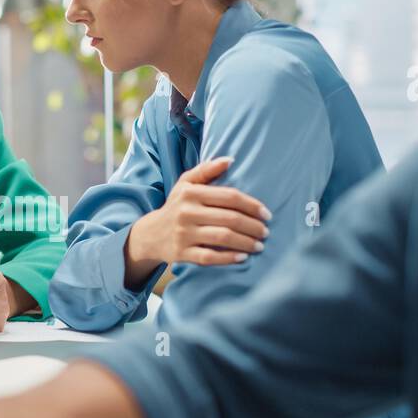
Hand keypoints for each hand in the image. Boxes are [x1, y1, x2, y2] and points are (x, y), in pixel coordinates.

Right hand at [125, 156, 270, 286]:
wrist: (150, 234)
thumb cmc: (176, 206)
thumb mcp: (185, 184)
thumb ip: (207, 169)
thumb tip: (231, 160)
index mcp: (191, 193)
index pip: (230, 196)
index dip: (252, 205)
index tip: (267, 214)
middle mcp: (186, 212)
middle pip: (230, 218)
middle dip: (253, 226)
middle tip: (265, 232)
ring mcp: (184, 234)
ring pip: (222, 238)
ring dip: (246, 242)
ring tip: (259, 245)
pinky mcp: (182, 253)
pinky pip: (209, 257)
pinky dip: (228, 258)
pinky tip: (242, 258)